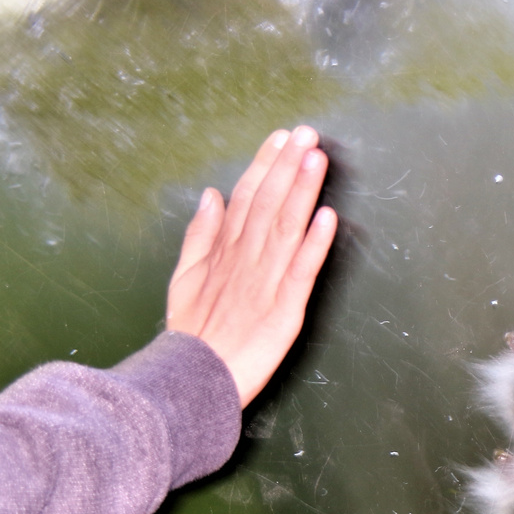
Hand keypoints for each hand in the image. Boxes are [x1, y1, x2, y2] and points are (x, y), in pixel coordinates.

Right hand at [166, 126, 336, 406]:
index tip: (281, 138)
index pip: (248, 197)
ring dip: (302, 191)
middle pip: (268, 204)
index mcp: (226, 251)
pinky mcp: (284, 309)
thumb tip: (211, 194)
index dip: (265, 165)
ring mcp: (265, 282)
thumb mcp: (186, 279)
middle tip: (306, 132)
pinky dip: (314, 243)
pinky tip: (327, 216)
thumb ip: (200, 235)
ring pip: (286, 228)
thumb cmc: (193, 335)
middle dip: (287, 166)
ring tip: (316, 158)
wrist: (192, 381)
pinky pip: (301, 271)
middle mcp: (246, 259)